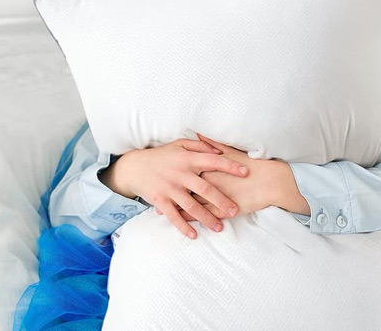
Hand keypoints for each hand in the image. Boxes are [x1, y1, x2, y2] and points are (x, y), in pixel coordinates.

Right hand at [103, 137, 248, 239]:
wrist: (134, 167)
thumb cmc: (161, 155)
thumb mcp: (179, 144)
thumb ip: (200, 145)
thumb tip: (219, 149)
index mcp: (188, 159)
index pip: (213, 161)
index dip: (230, 166)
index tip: (246, 172)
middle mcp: (181, 174)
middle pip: (206, 189)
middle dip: (222, 201)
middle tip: (235, 211)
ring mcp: (170, 189)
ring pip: (192, 206)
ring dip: (206, 218)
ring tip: (219, 228)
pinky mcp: (160, 200)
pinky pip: (174, 216)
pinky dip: (183, 226)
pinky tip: (194, 235)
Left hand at [156, 133, 292, 220]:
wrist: (272, 183)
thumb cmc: (254, 167)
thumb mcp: (233, 153)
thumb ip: (215, 145)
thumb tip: (200, 134)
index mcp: (210, 166)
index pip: (186, 168)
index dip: (171, 169)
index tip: (159, 169)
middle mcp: (208, 181)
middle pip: (182, 185)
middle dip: (167, 188)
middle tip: (153, 188)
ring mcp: (214, 197)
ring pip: (188, 203)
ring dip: (173, 206)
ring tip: (157, 208)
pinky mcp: (221, 211)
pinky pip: (201, 216)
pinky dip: (188, 220)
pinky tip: (179, 222)